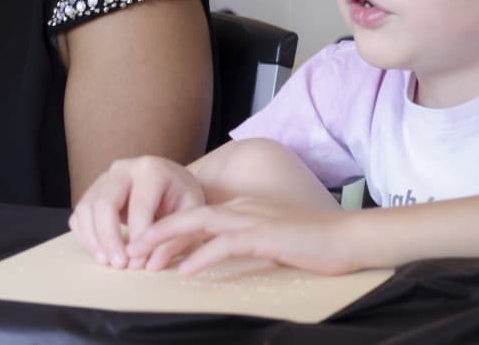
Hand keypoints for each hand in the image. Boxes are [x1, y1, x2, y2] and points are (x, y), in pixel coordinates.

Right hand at [69, 156, 203, 269]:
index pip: (139, 206)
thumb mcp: (191, 213)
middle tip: (120, 265)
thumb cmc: (181, 197)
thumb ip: (176, 238)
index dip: (138, 238)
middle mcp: (123, 169)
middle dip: (110, 238)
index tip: (140, 263)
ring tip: (109, 262)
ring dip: (95, 240)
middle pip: (105, 204)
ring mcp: (104, 178)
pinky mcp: (93, 191)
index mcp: (151, 169)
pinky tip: (100, 252)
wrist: (171, 182)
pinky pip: (80, 215)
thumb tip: (152, 264)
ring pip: (87, 210)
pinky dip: (85, 236)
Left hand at [126, 197, 357, 274]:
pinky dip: (202, 255)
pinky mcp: (266, 235)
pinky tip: (185, 270)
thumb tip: (213, 257)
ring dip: (170, 243)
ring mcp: (254, 219)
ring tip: (145, 259)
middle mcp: (242, 208)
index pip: (195, 216)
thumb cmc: (312, 243)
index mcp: (242, 208)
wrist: (348, 238)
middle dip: (156, 232)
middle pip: (189, 216)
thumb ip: (242, 243)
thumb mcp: (269, 239)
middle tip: (129, 249)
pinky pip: (226, 244)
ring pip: (200, 226)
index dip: (166, 230)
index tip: (143, 246)